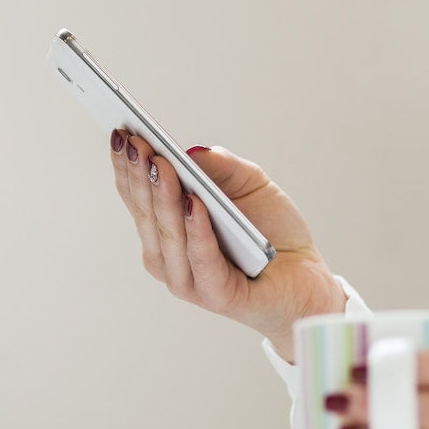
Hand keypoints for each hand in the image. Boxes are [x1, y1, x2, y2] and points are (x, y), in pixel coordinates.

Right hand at [108, 129, 344, 355]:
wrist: (308, 280)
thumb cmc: (272, 233)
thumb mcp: (251, 185)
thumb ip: (223, 168)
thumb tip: (192, 152)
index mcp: (168, 231)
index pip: (137, 198)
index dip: (126, 166)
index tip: (120, 132)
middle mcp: (170, 258)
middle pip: (147, 215)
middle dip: (139, 176)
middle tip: (135, 142)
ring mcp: (191, 281)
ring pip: (168, 238)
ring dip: (163, 199)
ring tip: (161, 165)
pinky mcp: (219, 297)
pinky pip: (202, 262)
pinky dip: (196, 232)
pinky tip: (194, 203)